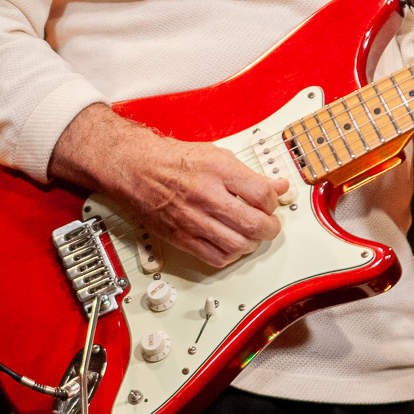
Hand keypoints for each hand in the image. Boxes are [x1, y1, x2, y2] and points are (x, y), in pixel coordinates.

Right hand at [50, 104, 289, 267]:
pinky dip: (230, 256)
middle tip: (269, 225)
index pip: (261, 193)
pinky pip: (215, 258)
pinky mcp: (182, 237)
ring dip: (252, 243)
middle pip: (254, 224)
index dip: (273, 201)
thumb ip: (248, 174)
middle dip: (269, 228)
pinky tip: (231, 245)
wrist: (137, 169)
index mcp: (217, 170)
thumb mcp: (217, 155)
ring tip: (250, 235)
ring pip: (238, 245)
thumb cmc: (174, 161)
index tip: (271, 202)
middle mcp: (206, 195)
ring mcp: (193, 219)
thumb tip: (277, 187)